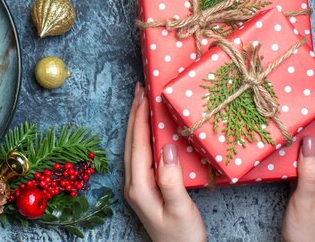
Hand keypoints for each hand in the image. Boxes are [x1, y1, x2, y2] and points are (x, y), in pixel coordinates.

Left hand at [124, 82, 206, 241]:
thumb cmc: (182, 238)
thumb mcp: (180, 209)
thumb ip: (171, 179)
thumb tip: (166, 148)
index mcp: (139, 186)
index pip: (138, 144)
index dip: (140, 117)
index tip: (144, 94)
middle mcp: (134, 184)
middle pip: (131, 141)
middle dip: (135, 113)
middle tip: (140, 88)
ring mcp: (138, 186)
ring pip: (134, 146)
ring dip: (138, 122)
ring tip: (142, 101)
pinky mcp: (145, 188)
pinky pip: (141, 154)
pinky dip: (144, 136)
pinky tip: (151, 129)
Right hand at [281, 113, 314, 241]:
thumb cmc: (308, 229)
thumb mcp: (307, 199)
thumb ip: (310, 171)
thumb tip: (310, 141)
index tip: (308, 99)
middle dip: (305, 123)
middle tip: (287, 106)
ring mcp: (314, 179)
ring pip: (304, 151)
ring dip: (293, 137)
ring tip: (279, 121)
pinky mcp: (302, 185)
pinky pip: (295, 162)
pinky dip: (286, 151)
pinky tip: (275, 146)